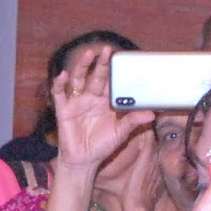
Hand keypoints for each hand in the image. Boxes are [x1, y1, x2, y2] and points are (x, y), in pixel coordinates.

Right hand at [52, 46, 152, 173]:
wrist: (84, 161)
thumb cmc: (102, 146)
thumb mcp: (121, 133)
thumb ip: (134, 121)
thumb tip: (152, 113)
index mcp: (106, 102)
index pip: (112, 82)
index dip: (117, 71)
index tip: (124, 58)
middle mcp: (92, 98)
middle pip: (97, 77)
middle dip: (102, 63)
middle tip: (108, 50)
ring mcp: (77, 102)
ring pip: (79, 79)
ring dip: (83, 66)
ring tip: (89, 54)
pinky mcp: (64, 110)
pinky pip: (60, 94)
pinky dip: (59, 84)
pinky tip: (63, 75)